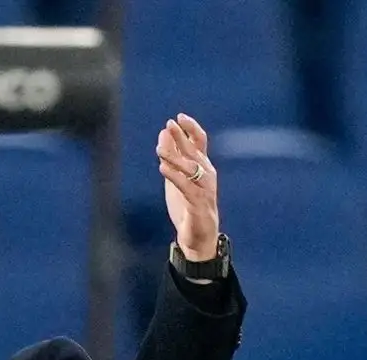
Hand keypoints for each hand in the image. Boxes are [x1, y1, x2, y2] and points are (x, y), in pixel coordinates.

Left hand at [157, 113, 220, 260]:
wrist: (199, 236)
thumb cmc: (189, 205)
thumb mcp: (177, 177)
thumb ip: (172, 157)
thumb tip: (164, 133)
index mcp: (203, 167)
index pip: (200, 142)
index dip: (191, 128)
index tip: (179, 117)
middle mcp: (206, 174)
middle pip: (194, 151)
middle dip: (182, 137)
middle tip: (170, 124)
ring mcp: (204, 188)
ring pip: (190, 168)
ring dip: (175, 156)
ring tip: (160, 148)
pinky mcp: (198, 203)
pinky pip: (186, 187)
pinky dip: (175, 177)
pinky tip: (162, 168)